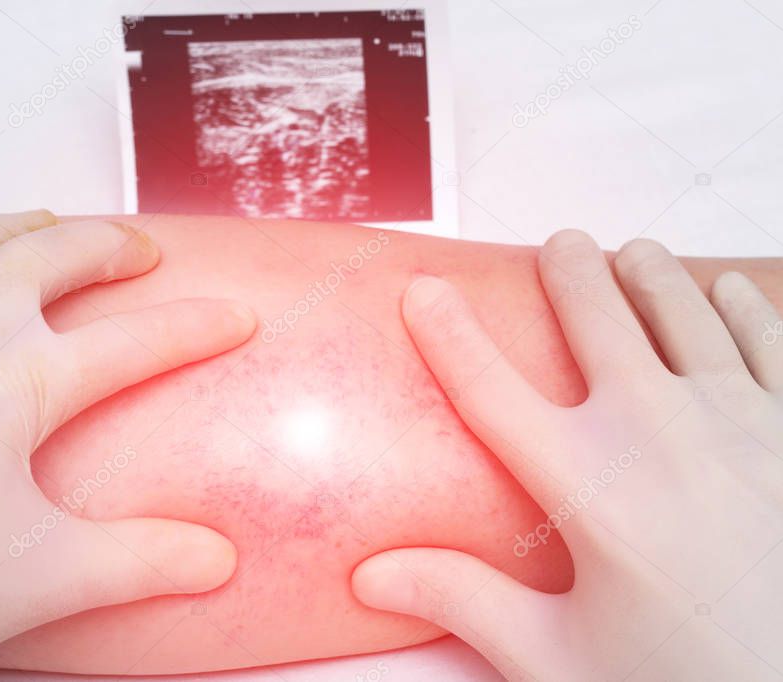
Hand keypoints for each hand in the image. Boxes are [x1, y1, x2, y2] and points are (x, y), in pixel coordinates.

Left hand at [0, 211, 254, 680]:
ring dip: (23, 226)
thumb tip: (221, 558)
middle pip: (57, 254)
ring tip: (51, 227)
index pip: (138, 340)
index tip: (237, 316)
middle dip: (112, 244)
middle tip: (141, 250)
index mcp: (21, 379)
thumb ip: (142, 560)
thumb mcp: (40, 578)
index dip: (199, 326)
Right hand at [352, 230, 782, 679]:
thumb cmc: (689, 679)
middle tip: (561, 243)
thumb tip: (370, 575)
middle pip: (599, 320)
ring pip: (685, 314)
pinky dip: (743, 307)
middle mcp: (658, 432)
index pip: (489, 388)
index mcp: (587, 485)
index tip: (423, 291)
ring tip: (634, 251)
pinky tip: (728, 289)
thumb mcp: (560, 658)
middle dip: (571, 272)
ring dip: (652, 274)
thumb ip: (464, 600)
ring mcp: (739, 423)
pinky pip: (769, 342)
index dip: (447, 333)